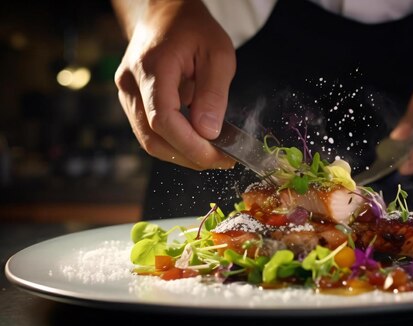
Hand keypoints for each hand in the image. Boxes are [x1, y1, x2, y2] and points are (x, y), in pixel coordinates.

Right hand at [114, 0, 235, 169]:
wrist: (164, 13)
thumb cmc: (194, 29)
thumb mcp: (218, 54)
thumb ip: (214, 94)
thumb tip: (208, 133)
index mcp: (152, 68)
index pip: (163, 120)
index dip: (191, 146)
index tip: (219, 156)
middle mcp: (131, 84)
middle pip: (153, 138)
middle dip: (189, 156)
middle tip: (221, 159)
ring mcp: (126, 93)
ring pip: (149, 140)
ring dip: (181, 154)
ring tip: (212, 153)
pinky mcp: (131, 101)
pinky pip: (149, 132)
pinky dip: (173, 143)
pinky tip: (197, 141)